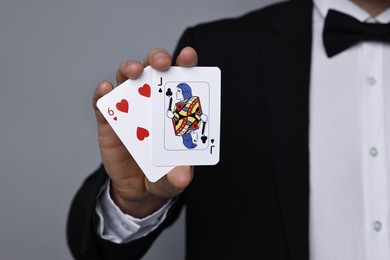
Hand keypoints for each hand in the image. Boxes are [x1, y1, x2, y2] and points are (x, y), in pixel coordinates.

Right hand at [92, 46, 197, 217]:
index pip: (181, 80)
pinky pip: (102, 103)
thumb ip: (178, 177)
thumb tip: (182, 175)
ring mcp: (129, 109)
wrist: (136, 190)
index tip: (188, 56)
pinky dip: (102, 93)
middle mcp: (152, 102)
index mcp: (174, 109)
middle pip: (154, 70)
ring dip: (130, 68)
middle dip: (158, 59)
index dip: (185, 64)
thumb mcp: (173, 179)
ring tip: (134, 71)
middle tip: (162, 63)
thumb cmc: (161, 176)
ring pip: (127, 78)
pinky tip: (105, 89)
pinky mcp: (108, 121)